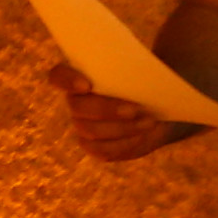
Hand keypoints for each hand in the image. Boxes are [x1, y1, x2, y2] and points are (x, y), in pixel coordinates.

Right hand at [56, 66, 195, 162]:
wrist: (159, 108)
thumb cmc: (149, 82)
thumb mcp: (144, 69)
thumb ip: (137, 67)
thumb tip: (140, 74)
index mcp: (80, 76)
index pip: (58, 76)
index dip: (66, 81)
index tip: (87, 86)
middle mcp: (76, 102)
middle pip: (77, 107)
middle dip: (106, 109)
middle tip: (135, 109)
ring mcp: (83, 126)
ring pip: (91, 131)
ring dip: (123, 128)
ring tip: (149, 122)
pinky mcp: (96, 147)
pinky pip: (103, 150)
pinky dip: (125, 143)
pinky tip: (143, 135)